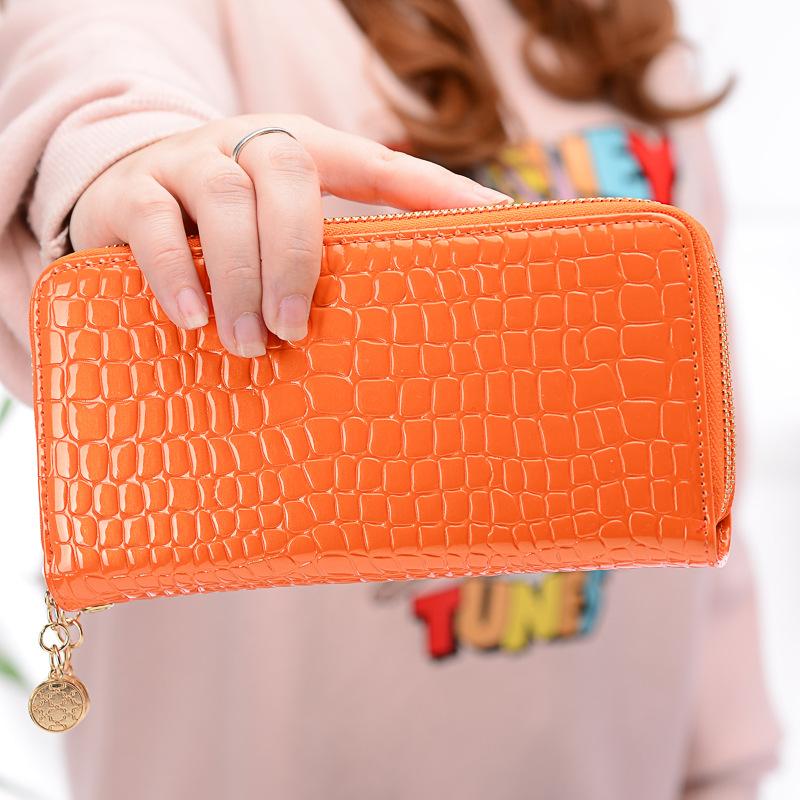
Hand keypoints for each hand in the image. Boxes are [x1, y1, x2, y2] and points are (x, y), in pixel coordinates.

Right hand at [69, 114, 510, 355]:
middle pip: (288, 172)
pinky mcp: (129, 193)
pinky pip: (152, 222)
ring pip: (225, 198)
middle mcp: (245, 145)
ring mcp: (186, 163)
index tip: (490, 219)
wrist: (122, 192)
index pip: (374, 163)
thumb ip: (332, 257)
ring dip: (243, 274)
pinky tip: (192, 318)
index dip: (430, 188)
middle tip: (295, 329)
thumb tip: (406, 317)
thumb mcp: (280, 231)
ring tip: (251, 343)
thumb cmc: (227, 230)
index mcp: (299, 151)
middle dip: (299, 254)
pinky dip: (176, 272)